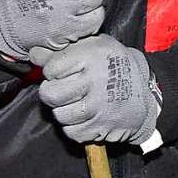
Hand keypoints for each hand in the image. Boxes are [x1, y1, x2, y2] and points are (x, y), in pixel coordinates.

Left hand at [34, 34, 159, 145]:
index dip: (52, 69)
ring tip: (74, 100)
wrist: (145, 92)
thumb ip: (63, 49)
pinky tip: (83, 114)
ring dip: (62, 109)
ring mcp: (98, 108)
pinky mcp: (100, 128)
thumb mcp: (93, 45)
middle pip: (50, 94)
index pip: (51, 68)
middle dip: (51, 91)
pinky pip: (72, 132)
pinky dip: (73, 125)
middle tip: (61, 88)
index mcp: (91, 56)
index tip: (62, 69)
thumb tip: (33, 54)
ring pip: (59, 115)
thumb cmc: (113, 64)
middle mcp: (94, 82)